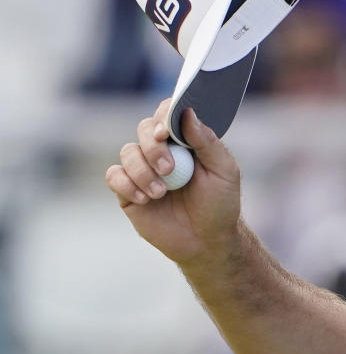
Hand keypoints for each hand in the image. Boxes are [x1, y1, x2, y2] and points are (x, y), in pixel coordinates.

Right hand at [105, 99, 242, 265]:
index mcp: (186, 140)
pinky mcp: (128, 190)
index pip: (168, 113)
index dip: (164, 115)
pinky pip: (114, 175)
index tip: (166, 131)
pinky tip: (145, 199)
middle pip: (144, 128)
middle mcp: (163, 150)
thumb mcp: (224, 171)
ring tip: (160, 193)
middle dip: (154, 147)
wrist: (206, 241)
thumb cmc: (219, 203)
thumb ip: (206, 141)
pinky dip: (126, 184)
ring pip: (128, 152)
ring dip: (143, 171)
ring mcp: (144, 169)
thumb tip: (187, 112)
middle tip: (169, 169)